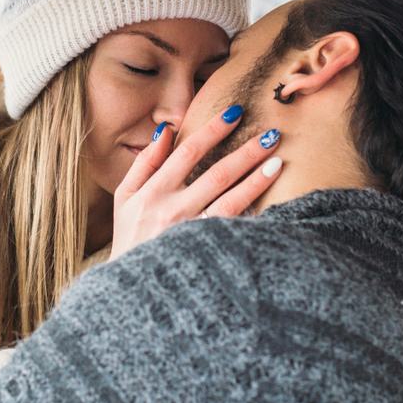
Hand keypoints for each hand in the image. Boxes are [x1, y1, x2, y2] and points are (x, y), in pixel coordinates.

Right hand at [109, 106, 282, 258]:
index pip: (188, 152)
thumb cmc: (129, 239)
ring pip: (229, 199)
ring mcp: (189, 232)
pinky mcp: (204, 252)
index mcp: (152, 192)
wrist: (132, 289)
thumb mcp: (124, 199)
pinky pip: (232, 228)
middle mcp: (171, 209)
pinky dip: (250, 212)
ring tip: (278, 160)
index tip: (236, 112)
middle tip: (272, 133)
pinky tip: (270, 199)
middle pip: (216, 173)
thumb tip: (167, 131)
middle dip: (246, 151)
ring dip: (255, 178)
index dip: (213, 130)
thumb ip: (145, 164)